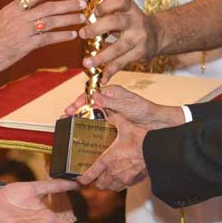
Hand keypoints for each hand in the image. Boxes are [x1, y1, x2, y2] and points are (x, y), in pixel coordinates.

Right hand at [0, 0, 85, 77]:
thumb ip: (12, 18)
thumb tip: (24, 18)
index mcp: (11, 9)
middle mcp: (19, 16)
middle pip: (49, 7)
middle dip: (68, 5)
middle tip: (82, 4)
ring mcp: (23, 30)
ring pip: (52, 21)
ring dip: (69, 19)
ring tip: (82, 18)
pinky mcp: (25, 45)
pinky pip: (48, 38)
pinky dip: (62, 35)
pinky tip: (72, 35)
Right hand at [65, 86, 183, 130]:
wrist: (155, 123)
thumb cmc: (144, 110)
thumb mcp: (127, 105)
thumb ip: (110, 102)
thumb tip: (94, 96)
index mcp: (112, 92)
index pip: (92, 94)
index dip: (81, 100)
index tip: (73, 107)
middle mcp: (109, 100)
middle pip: (89, 103)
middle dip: (76, 108)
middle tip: (66, 115)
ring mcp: (110, 111)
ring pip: (91, 112)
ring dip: (80, 117)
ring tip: (68, 122)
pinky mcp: (112, 121)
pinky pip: (98, 121)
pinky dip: (89, 124)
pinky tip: (82, 130)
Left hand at [77, 112, 149, 190]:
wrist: (155, 151)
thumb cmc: (140, 140)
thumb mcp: (124, 125)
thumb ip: (114, 120)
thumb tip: (109, 114)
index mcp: (107, 160)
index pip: (91, 174)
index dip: (83, 178)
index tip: (80, 179)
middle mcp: (114, 172)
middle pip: (100, 184)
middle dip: (96, 181)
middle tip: (95, 176)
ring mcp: (124, 179)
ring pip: (111, 187)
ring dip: (108, 183)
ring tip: (107, 177)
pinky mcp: (133, 181)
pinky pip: (123, 186)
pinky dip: (120, 183)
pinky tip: (122, 176)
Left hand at [78, 0, 158, 83]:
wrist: (157, 35)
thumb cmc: (132, 23)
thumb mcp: (124, 12)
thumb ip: (107, 15)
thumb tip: (84, 22)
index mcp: (130, 8)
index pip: (119, 2)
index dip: (105, 6)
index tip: (93, 12)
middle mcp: (135, 21)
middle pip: (115, 22)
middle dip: (97, 28)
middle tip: (82, 34)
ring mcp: (139, 38)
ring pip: (118, 47)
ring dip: (101, 56)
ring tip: (86, 62)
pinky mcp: (140, 53)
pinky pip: (123, 62)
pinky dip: (111, 71)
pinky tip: (102, 78)